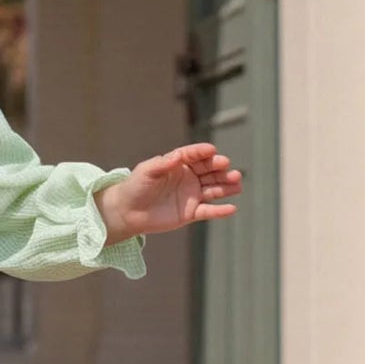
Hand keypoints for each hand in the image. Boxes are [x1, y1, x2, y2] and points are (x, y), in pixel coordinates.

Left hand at [96, 143, 242, 241]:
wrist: (127, 212)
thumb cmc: (135, 187)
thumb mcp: (146, 172)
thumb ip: (162, 163)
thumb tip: (178, 155)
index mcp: (178, 164)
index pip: (194, 155)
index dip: (203, 152)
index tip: (212, 150)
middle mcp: (188, 177)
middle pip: (209, 171)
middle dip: (220, 169)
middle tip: (228, 167)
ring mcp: (191, 195)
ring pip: (213, 189)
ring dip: (226, 186)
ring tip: (237, 183)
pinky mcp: (191, 212)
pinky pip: (208, 210)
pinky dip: (220, 210)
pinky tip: (231, 208)